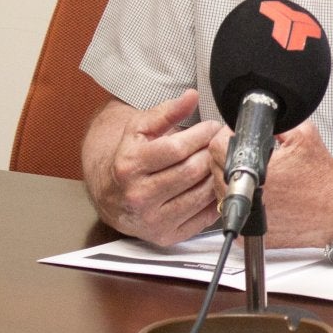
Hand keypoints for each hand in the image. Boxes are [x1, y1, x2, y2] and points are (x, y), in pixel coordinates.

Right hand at [86, 89, 222, 245]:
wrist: (111, 195)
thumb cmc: (129, 159)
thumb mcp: (139, 130)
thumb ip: (166, 112)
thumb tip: (191, 96)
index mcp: (128, 167)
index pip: (176, 149)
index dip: (201, 134)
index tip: (212, 127)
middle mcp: (139, 196)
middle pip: (192, 170)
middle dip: (213, 151)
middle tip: (221, 141)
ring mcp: (153, 219)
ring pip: (202, 193)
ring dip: (217, 173)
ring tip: (218, 159)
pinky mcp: (167, 235)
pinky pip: (204, 215)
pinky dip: (215, 197)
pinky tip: (213, 182)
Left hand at [210, 120, 332, 247]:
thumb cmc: (324, 179)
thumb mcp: (305, 135)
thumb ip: (276, 122)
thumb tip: (253, 119)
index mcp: (259, 170)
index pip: (217, 147)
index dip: (226, 137)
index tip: (236, 139)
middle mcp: (250, 197)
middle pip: (214, 169)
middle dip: (229, 159)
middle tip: (253, 159)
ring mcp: (248, 218)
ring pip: (219, 193)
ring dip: (232, 182)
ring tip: (261, 179)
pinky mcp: (251, 233)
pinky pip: (232, 214)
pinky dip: (242, 204)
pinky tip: (263, 197)